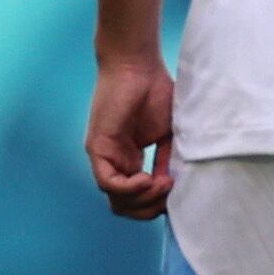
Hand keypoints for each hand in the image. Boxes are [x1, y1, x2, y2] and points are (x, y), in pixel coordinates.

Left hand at [84, 50, 175, 219]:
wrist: (139, 65)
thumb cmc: (156, 92)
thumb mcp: (169, 134)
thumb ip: (168, 161)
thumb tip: (172, 187)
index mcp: (131, 161)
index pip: (137, 200)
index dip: (156, 205)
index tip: (177, 194)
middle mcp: (115, 162)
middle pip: (125, 206)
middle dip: (150, 209)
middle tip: (170, 195)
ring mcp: (104, 157)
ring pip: (116, 200)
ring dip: (143, 200)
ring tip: (163, 184)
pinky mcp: (96, 148)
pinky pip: (107, 183)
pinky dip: (129, 188)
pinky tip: (148, 180)